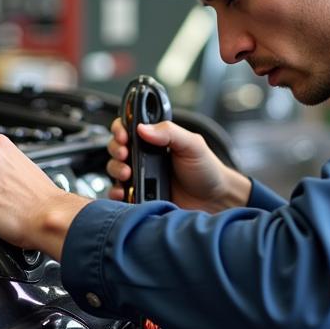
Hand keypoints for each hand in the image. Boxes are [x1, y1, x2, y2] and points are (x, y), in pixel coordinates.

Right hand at [105, 117, 251, 211]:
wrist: (214, 200)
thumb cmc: (206, 171)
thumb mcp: (192, 144)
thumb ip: (169, 132)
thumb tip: (143, 128)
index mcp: (155, 141)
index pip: (129, 128)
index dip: (120, 129)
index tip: (123, 135)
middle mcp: (144, 158)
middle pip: (116, 148)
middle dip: (116, 150)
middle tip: (125, 154)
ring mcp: (141, 177)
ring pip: (114, 170)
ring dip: (115, 170)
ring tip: (127, 174)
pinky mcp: (139, 196)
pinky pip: (119, 194)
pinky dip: (116, 193)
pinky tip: (123, 192)